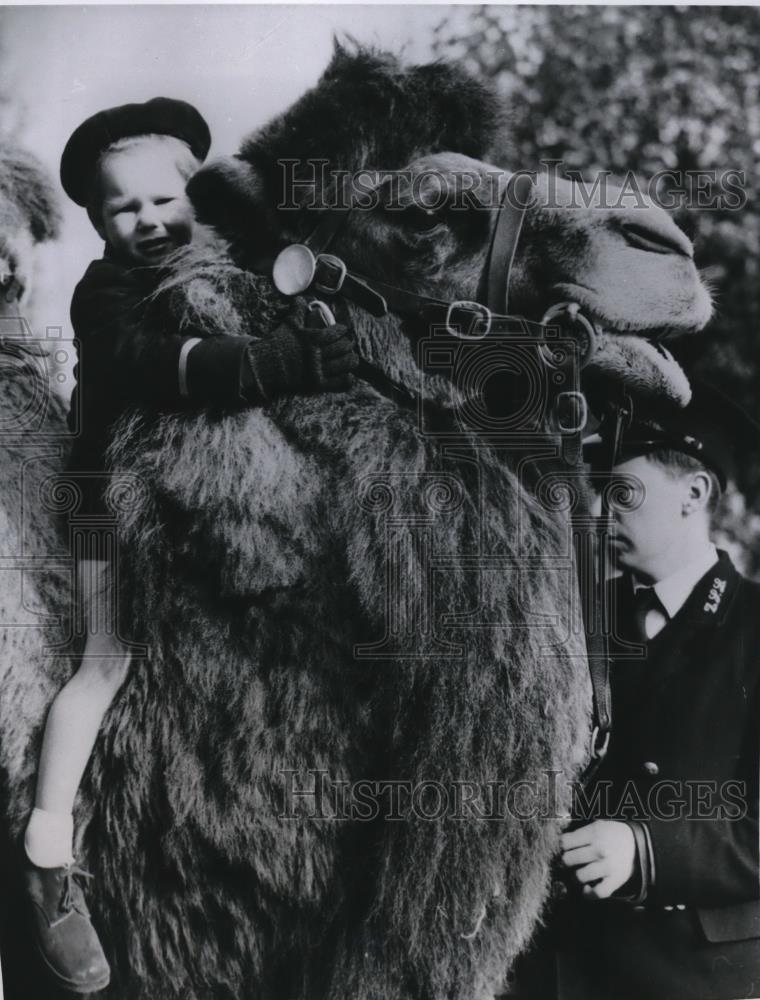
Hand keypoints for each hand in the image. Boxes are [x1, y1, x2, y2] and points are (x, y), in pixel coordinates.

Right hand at [243, 316, 357, 400]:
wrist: (265, 366)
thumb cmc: (277, 344)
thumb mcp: (288, 324)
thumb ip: (297, 310)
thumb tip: (301, 298)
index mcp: (312, 339)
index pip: (335, 332)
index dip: (342, 330)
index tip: (343, 330)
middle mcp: (316, 355)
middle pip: (342, 348)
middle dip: (348, 344)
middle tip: (349, 343)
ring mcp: (317, 370)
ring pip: (344, 364)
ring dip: (351, 360)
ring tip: (353, 358)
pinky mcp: (316, 385)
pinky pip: (338, 382)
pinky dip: (347, 379)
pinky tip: (348, 375)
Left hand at [559, 820, 635, 899]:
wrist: (637, 843)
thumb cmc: (611, 834)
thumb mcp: (597, 825)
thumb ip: (580, 834)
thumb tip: (559, 845)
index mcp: (593, 832)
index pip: (565, 842)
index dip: (561, 847)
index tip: (564, 849)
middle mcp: (599, 849)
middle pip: (568, 860)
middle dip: (566, 862)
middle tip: (570, 862)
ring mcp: (607, 866)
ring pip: (579, 876)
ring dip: (575, 877)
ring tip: (577, 874)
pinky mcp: (616, 880)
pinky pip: (597, 893)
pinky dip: (588, 894)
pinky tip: (586, 888)